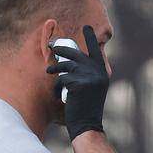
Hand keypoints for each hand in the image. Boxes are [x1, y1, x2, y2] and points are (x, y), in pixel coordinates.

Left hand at [47, 25, 108, 140]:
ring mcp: (89, 77)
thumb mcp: (92, 88)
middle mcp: (98, 72)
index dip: (90, 38)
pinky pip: (62, 78)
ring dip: (55, 68)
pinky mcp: (79, 84)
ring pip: (66, 66)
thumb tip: (71, 61)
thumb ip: (87, 74)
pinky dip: (57, 86)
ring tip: (49, 71)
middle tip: (52, 47)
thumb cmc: (86, 108)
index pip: (96, 51)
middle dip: (62, 50)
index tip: (86, 26)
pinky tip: (58, 94)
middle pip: (76, 55)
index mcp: (102, 72)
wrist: (87, 125)